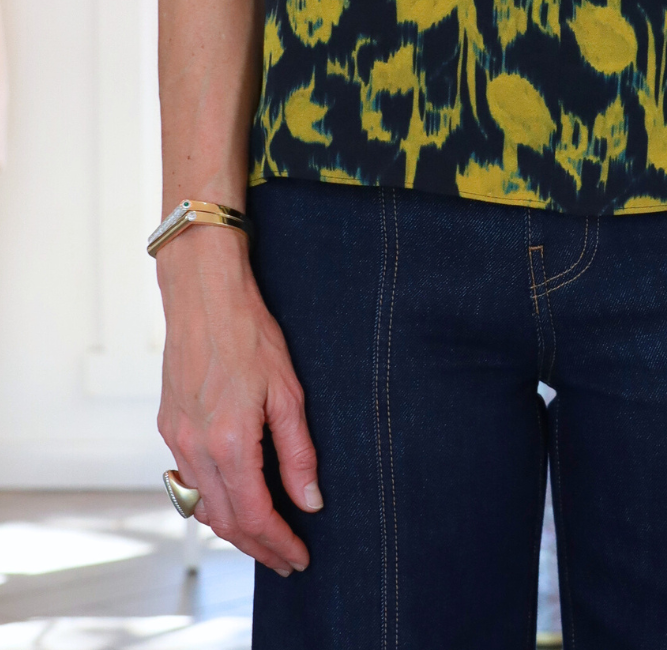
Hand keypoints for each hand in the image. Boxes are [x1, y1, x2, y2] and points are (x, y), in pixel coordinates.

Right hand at [157, 226, 320, 576]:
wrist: (203, 295)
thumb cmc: (249, 333)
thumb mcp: (287, 391)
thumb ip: (297, 451)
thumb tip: (309, 500)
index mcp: (228, 442)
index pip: (255, 515)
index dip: (279, 543)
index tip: (300, 557)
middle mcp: (194, 449)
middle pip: (226, 522)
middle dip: (258, 547)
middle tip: (286, 559)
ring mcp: (175, 439)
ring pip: (203, 507)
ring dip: (233, 529)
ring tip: (265, 537)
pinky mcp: (168, 427)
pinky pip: (188, 481)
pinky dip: (212, 501)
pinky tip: (233, 498)